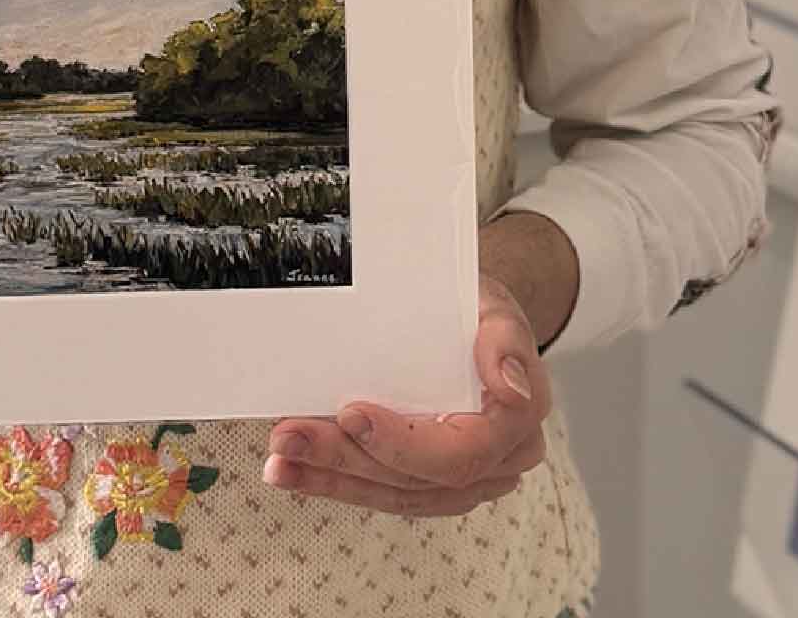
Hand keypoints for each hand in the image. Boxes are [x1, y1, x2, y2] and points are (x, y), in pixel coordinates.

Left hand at [262, 274, 550, 516]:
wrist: (471, 322)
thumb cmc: (477, 311)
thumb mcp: (492, 304)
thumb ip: (503, 338)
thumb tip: (508, 385)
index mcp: (517, 419)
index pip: (463, 449)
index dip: (404, 443)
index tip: (350, 414)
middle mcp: (498, 460)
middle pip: (420, 478)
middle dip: (347, 459)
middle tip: (290, 435)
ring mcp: (466, 479)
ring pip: (397, 493)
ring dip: (332, 478)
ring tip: (280, 461)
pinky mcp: (431, 482)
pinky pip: (385, 491)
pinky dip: (336, 482)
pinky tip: (295, 472)